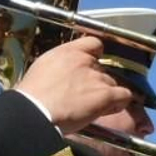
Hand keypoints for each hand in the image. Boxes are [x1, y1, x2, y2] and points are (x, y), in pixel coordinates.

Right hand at [14, 37, 131, 132]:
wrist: (35, 112)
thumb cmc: (31, 98)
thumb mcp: (41, 69)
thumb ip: (57, 67)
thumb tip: (59, 74)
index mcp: (67, 52)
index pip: (93, 43)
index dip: (95, 55)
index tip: (92, 63)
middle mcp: (84, 61)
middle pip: (101, 68)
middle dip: (96, 81)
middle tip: (85, 95)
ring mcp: (96, 77)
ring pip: (112, 82)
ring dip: (106, 93)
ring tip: (93, 107)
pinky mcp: (105, 95)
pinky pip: (124, 95)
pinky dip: (119, 102)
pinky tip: (109, 109)